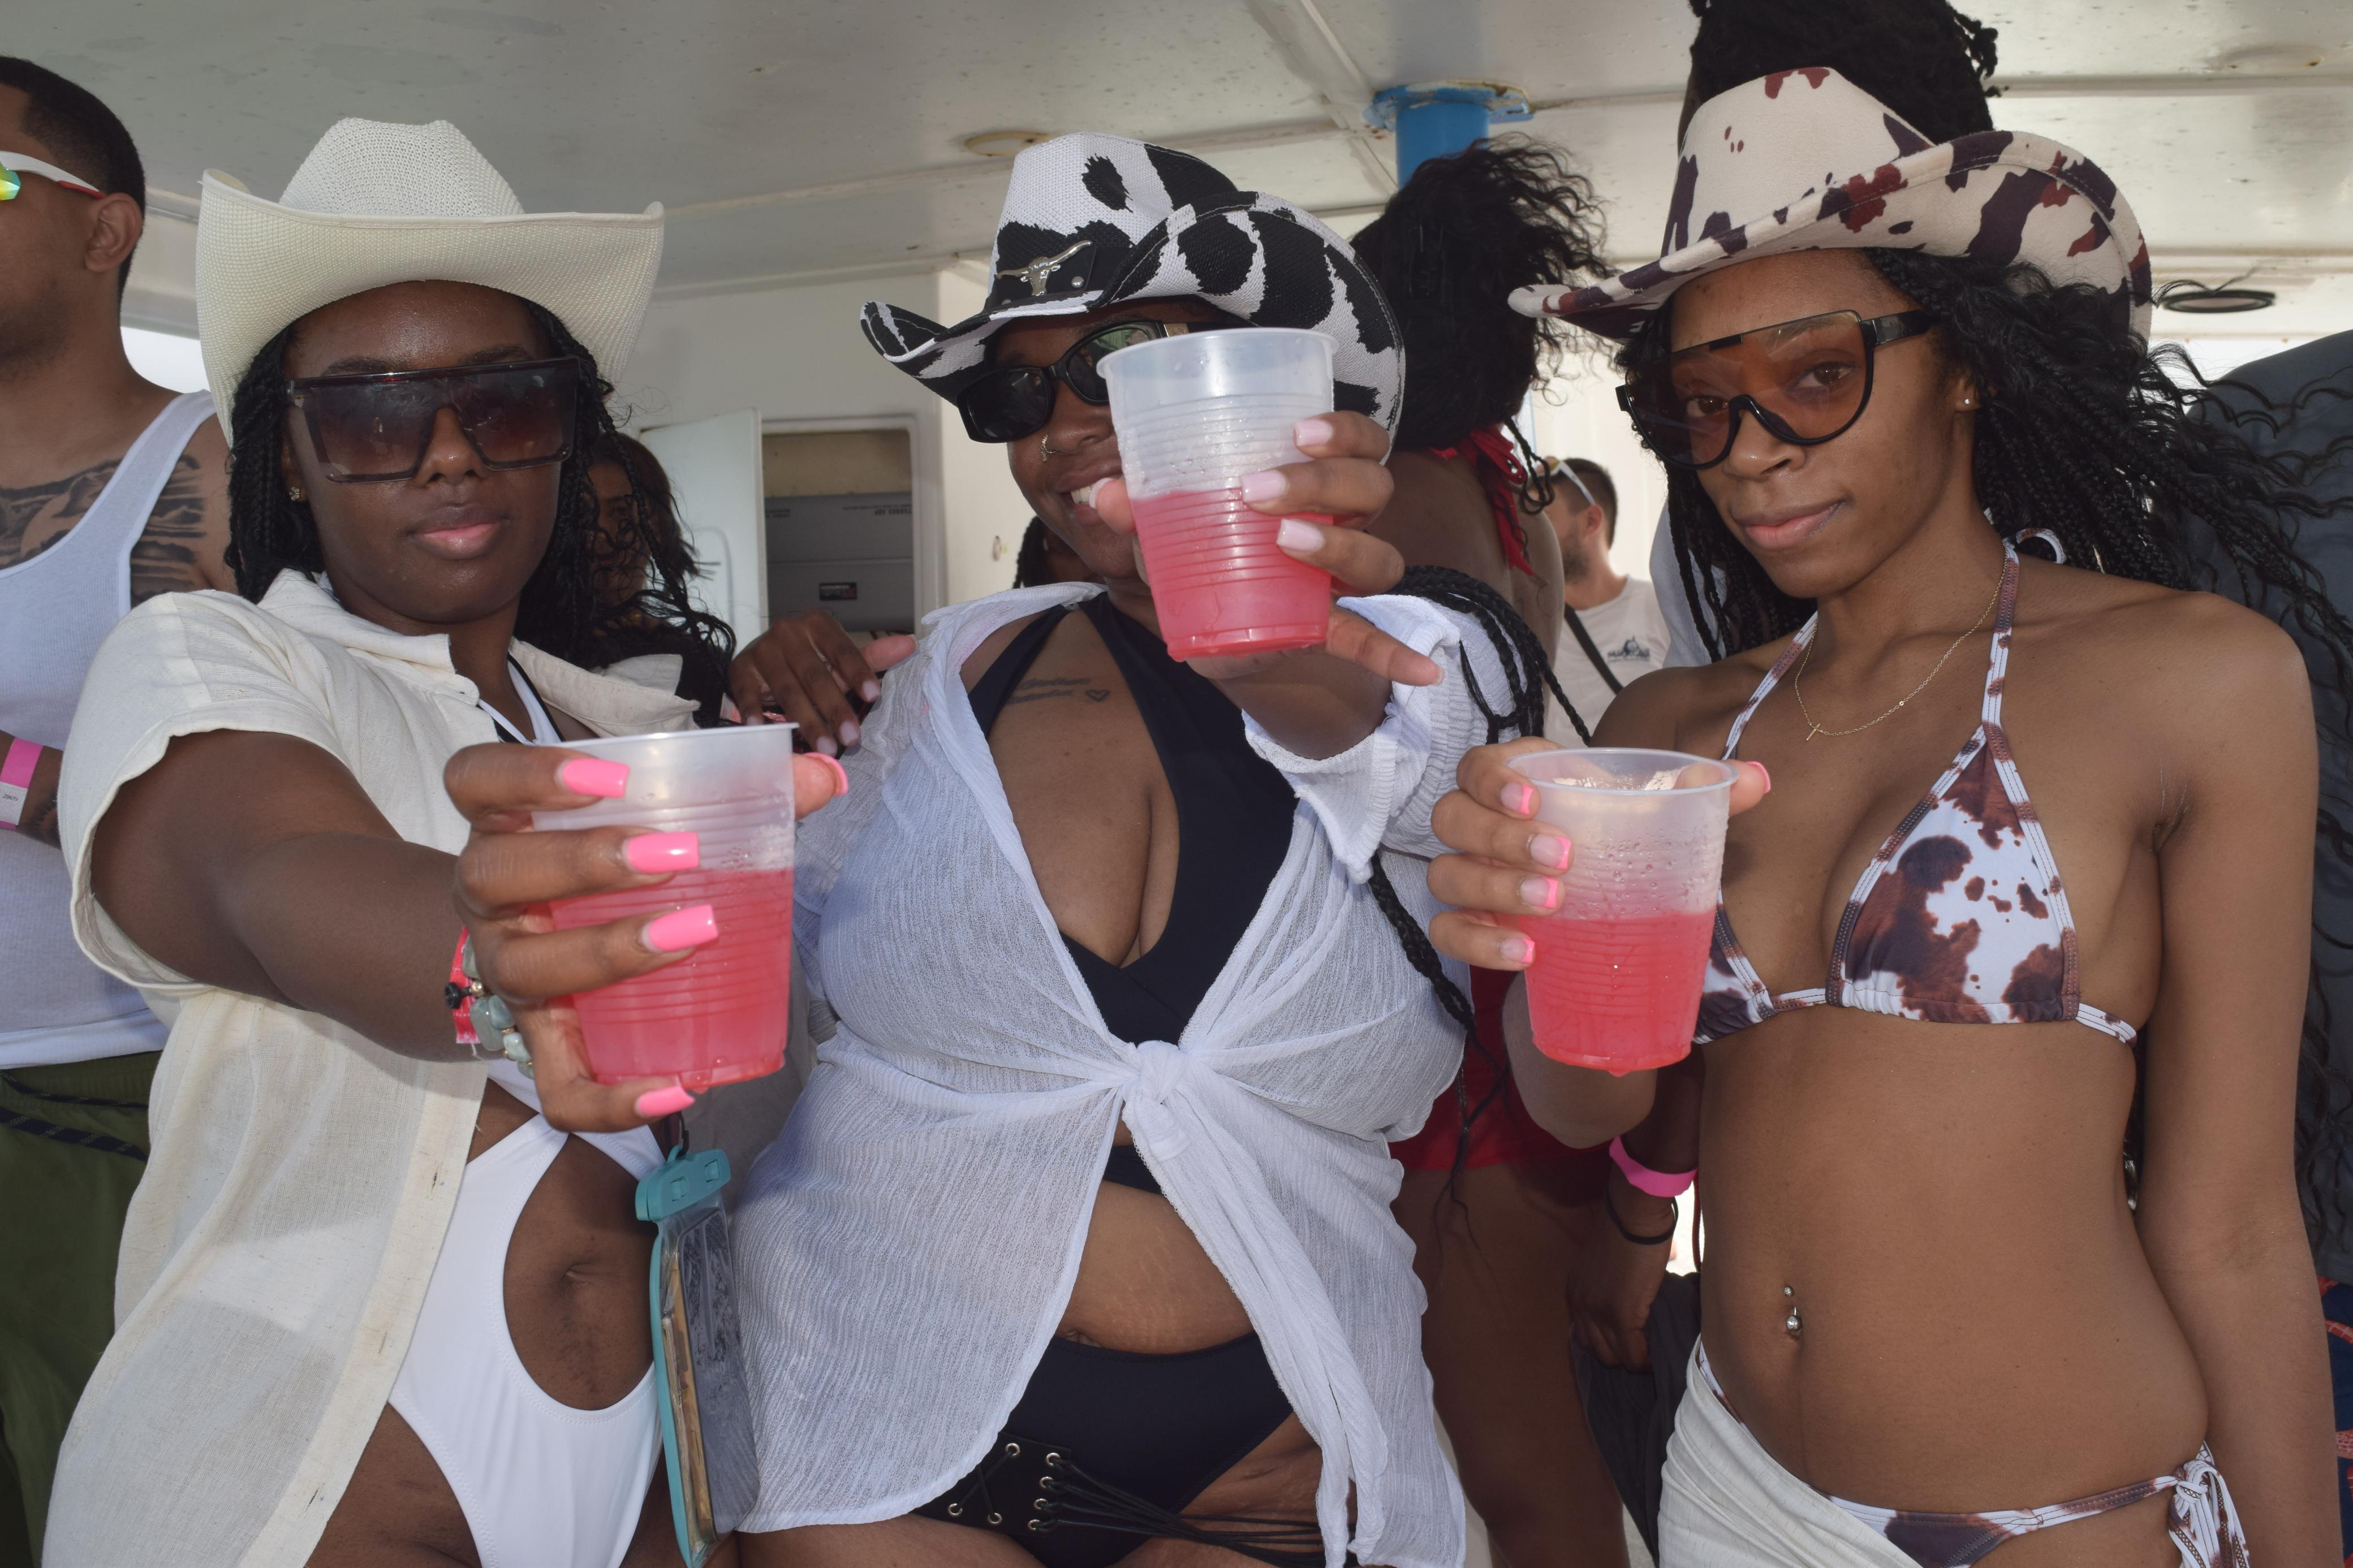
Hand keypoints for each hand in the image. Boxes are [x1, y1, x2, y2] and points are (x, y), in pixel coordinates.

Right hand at [444, 740, 845, 1130]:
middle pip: (495, 872)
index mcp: (508, 824)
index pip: (476, 780)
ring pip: (525, 968)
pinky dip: (610, 1099)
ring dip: (606, 952)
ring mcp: (507, 970)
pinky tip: (675, 1090)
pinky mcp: (538, 1043)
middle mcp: (489, 895)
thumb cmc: (618, 866)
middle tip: (675, 856)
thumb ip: (743, 794)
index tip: (610, 776)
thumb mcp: (664, 820)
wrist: (559, 939)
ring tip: (689, 935)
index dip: (526, 772)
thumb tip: (827, 776)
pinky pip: (557, 1087)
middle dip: (583, 861)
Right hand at [728, 610, 917, 755]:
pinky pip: (748, 694)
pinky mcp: (740, 670)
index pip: (842, 650)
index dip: (857, 673)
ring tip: (825, 746)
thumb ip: (872, 656)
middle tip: (852, 738)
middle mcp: (787, 632)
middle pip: (816, 675)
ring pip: (788, 690)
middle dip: (835, 709)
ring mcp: (762, 650)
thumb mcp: (839, 658)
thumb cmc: (808, 661)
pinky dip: (755, 712)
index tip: (874, 697)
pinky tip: (764, 730)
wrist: (762, 659)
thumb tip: (910, 644)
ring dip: (807, 720)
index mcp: (816, 624)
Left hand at [1093, 411, 1437, 688]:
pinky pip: (1371, 640)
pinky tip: (1423, 671)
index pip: (1358, 441)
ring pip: (1378, 554)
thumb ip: (1140, 513)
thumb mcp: (1166, 533)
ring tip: (1289, 541)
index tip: (1299, 428)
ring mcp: (1338, 579)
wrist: (1207, 631)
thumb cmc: (1199, 558)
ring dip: (1344, 543)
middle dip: (1324, 480)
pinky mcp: (1327, 629)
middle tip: (1259, 488)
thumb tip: (1105, 491)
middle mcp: (1343, 523)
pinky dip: (1395, 654)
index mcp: (1313, 485)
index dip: (1344, 429)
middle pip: (1372, 487)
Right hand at [1428, 739, 1770, 969]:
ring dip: (1494, 888)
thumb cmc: (1618, 842)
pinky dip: (1478, 942)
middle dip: (1501, 838)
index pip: (1477, 765)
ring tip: (1552, 906)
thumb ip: (1702, 791)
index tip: (1535, 798)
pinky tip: (1525, 954)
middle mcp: (1478, 824)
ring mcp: (1468, 876)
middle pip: (1454, 818)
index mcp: (1516, 780)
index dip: (1493, 778)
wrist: (1600, 901)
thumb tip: (1758, 777)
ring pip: (1447, 875)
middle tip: (1563, 860)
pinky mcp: (1469, 924)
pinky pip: (1447, 932)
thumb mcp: (1656, 814)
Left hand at [1566, 1172, 1676, 1371]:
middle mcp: (1579, 1304)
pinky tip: (1658, 1358)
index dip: (1607, 1344)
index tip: (1627, 1345)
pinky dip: (1645, 1361)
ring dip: (1632, 1361)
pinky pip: (1633, 1354)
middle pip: (1595, 1351)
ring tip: (1651, 1356)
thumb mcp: (1608, 1261)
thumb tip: (1639, 1293)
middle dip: (1619, 1356)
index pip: (1583, 1334)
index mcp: (1575, 1291)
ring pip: (1613, 1358)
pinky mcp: (1619, 1315)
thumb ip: (1614, 1282)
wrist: (1633, 1214)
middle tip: (1642, 1352)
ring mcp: (1597, 1312)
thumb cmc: (1627, 1228)